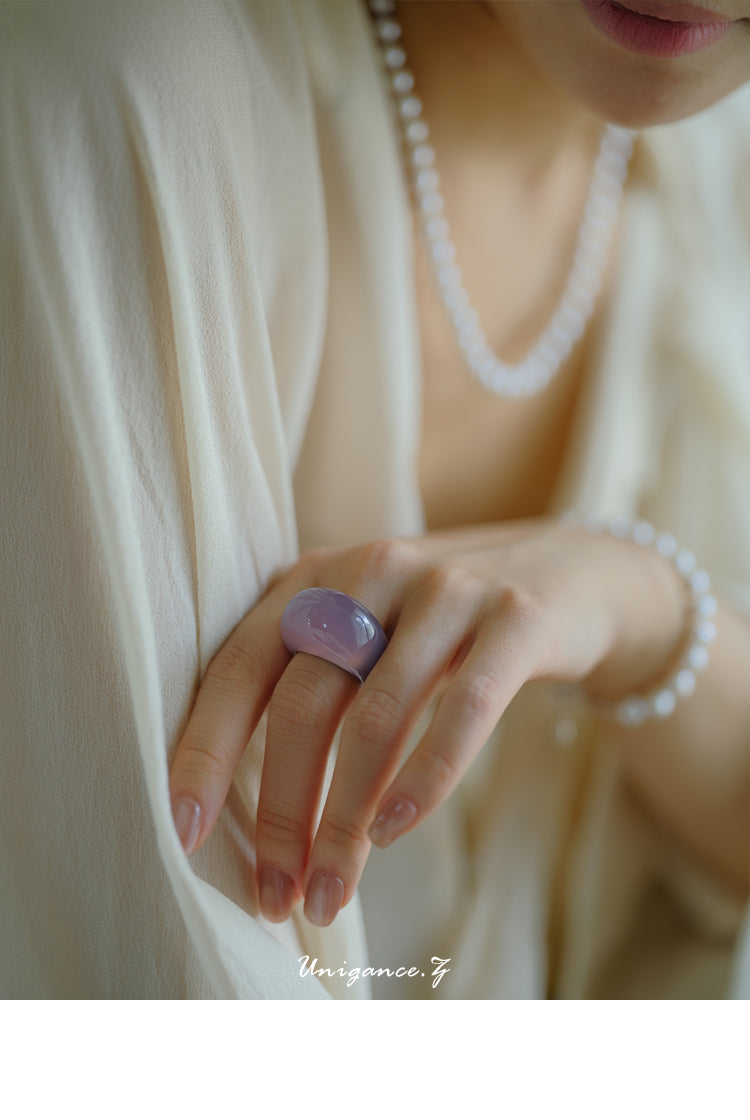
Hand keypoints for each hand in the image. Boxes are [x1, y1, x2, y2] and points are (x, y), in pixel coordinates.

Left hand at [169, 518, 683, 925]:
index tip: (181, 830)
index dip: (204, 748)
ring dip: (345, 821)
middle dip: (280, 812)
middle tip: (274, 894)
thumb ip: (313, 684)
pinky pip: (462, 711)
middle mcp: (372, 572)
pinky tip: (395, 835)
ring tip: (331, 893)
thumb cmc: (449, 626)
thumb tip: (258, 813)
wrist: (574, 575)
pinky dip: (424, 781)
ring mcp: (446, 589)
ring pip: (374, 718)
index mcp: (318, 577)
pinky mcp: (515, 619)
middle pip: (302, 702)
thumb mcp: (370, 632)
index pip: (239, 665)